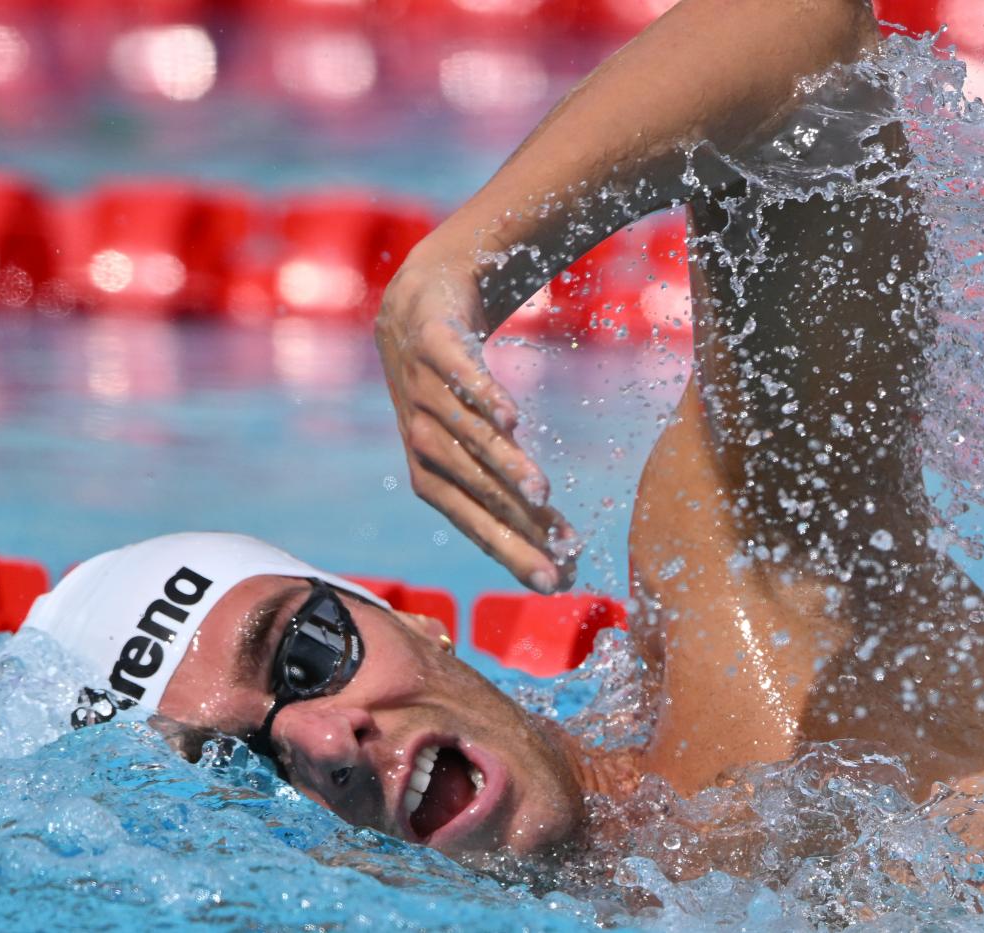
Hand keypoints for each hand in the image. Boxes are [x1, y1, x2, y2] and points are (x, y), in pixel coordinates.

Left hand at [377, 256, 577, 593]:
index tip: (555, 581)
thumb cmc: (456, 387)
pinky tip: (512, 419)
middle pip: (472, 489)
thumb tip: (564, 544)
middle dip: (514, 526)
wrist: (418, 303)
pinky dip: (481, 396)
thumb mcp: (476, 440)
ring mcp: (422, 390)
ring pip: (466, 435)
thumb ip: (510, 484)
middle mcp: (422, 437)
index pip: (473, 520)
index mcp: (431, 470)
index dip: (511, 552)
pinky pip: (457, 373)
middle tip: (560, 555)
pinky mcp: (432, 342)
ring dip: (502, 465)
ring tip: (542, 494)